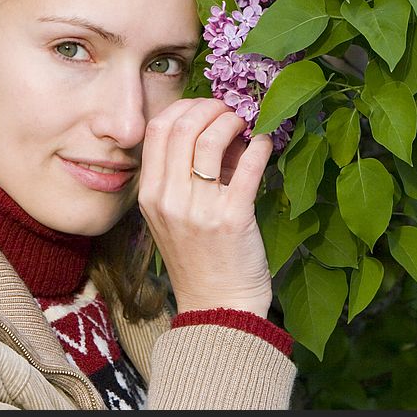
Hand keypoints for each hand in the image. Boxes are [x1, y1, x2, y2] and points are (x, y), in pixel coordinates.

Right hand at [137, 98, 273, 317]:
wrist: (219, 309)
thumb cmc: (199, 260)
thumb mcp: (176, 216)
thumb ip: (188, 173)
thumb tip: (221, 129)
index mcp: (150, 195)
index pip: (158, 129)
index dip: (184, 108)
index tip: (205, 107)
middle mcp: (169, 199)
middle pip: (182, 126)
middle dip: (210, 107)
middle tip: (230, 110)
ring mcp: (199, 209)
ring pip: (210, 139)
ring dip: (233, 121)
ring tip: (246, 125)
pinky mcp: (233, 219)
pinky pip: (248, 166)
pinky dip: (260, 146)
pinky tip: (265, 143)